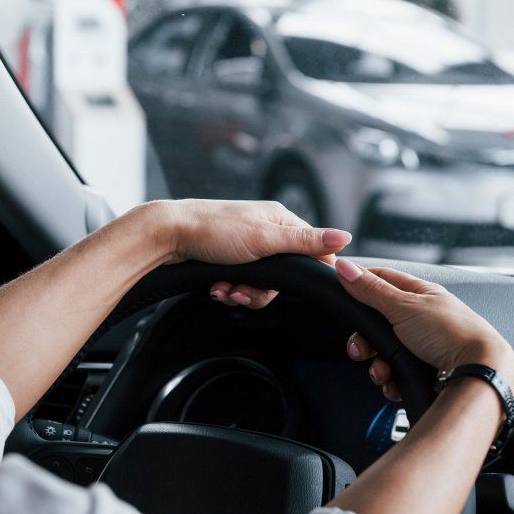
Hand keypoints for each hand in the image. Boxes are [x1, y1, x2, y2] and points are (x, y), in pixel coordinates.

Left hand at [141, 199, 352, 308]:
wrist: (168, 235)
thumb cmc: (213, 230)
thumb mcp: (265, 239)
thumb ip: (306, 242)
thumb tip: (346, 237)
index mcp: (280, 220)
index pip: (313, 249)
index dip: (310, 273)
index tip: (302, 290)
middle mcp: (266, 231)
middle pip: (285, 275)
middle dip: (261, 291)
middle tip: (243, 292)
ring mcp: (247, 244)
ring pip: (261, 283)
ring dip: (243, 293)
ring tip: (225, 291)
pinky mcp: (229, 258)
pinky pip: (241, 282)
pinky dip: (229, 290)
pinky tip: (216, 289)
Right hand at [333, 259, 513, 401]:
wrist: (477, 371)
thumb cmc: (451, 333)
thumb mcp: (403, 307)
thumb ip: (371, 290)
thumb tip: (345, 267)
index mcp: (420, 294)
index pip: (382, 279)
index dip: (359, 284)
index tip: (341, 292)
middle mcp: (422, 318)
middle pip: (378, 323)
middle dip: (365, 340)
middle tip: (360, 350)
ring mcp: (424, 344)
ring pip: (385, 352)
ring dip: (377, 365)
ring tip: (383, 372)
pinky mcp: (425, 369)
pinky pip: (397, 373)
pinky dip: (391, 380)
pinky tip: (394, 383)